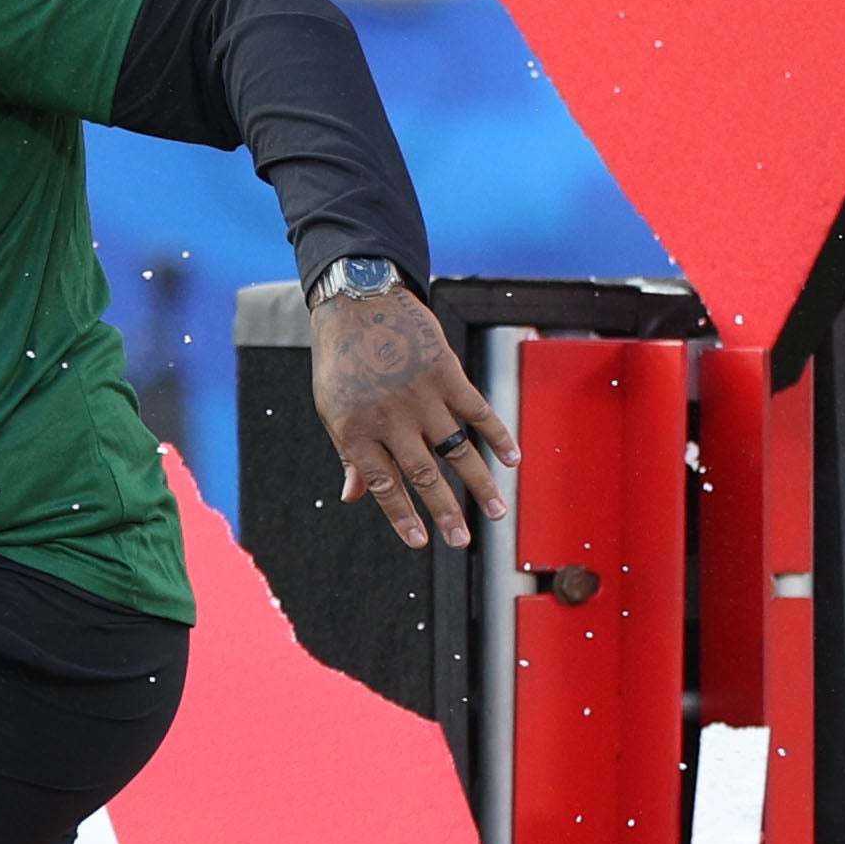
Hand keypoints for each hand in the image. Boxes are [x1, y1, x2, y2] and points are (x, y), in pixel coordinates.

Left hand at [314, 286, 513, 552]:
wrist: (359, 302)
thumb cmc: (341, 359)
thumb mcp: (332, 408)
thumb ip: (349, 452)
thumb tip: (353, 497)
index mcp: (357, 430)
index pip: (383, 485)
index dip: (402, 516)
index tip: (420, 541)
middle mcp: (391, 419)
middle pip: (424, 475)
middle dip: (445, 512)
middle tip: (463, 542)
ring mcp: (421, 396)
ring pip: (456, 450)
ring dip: (480, 485)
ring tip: (496, 513)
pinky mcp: (446, 373)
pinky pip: (478, 411)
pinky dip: (497, 436)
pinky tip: (512, 459)